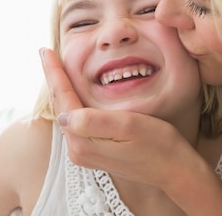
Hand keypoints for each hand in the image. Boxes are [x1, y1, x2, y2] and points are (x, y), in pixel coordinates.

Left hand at [39, 48, 221, 214]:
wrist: (175, 170)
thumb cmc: (158, 145)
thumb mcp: (129, 127)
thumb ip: (96, 121)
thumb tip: (67, 115)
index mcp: (84, 142)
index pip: (63, 100)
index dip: (55, 73)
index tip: (46, 51)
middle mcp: (80, 150)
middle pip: (62, 106)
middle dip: (54, 79)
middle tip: (46, 54)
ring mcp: (87, 153)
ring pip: (69, 114)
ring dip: (63, 90)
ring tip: (57, 68)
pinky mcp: (97, 152)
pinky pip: (78, 122)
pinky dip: (74, 102)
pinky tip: (75, 92)